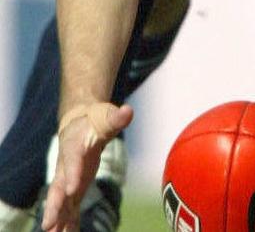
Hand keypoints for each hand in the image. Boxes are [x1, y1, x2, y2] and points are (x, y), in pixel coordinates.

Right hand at [41, 102, 132, 231]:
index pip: (72, 161)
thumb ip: (116, 118)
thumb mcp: (106, 116)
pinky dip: (67, 223)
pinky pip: (69, 208)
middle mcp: (66, 166)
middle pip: (57, 188)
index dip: (73, 174)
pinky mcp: (73, 188)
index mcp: (73, 146)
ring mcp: (68, 179)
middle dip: (53, 206)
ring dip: (57, 221)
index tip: (74, 189)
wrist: (80, 123)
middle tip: (48, 224)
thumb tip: (129, 111)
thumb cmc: (94, 119)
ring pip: (60, 203)